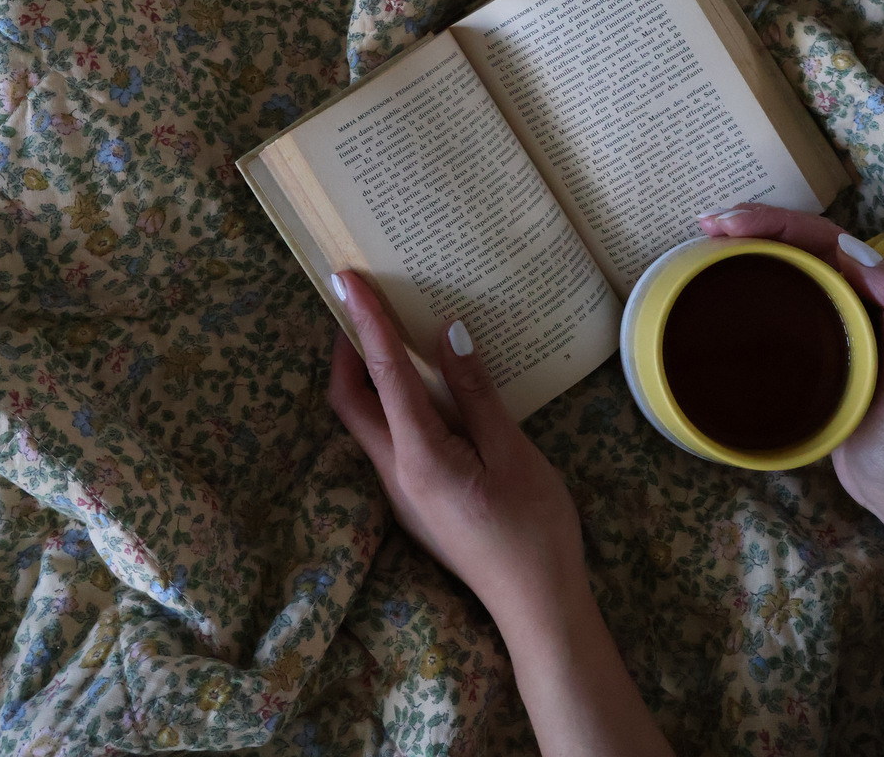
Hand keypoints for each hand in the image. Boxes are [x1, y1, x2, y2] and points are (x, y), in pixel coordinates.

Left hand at [326, 270, 585, 623]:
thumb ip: (475, 392)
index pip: (382, 374)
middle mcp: (393, 473)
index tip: (347, 278)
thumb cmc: (533, 527)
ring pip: (365, 421)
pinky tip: (424, 389)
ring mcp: (399, 490)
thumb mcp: (512, 452)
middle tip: (363, 305)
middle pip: (350, 400)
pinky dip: (390, 403)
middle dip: (347, 349)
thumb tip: (448, 332)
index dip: (365, 321)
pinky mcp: (414, 499)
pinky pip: (388, 438)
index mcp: (417, 456)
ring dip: (367, 376)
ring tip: (391, 335)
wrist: (536, 605)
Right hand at [698, 204, 883, 512]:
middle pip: (808, 244)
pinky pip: (790, 296)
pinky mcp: (824, 343)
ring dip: (755, 246)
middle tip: (706, 225)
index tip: (727, 225)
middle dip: (758, 225)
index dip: (777, 223)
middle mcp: (869, 296)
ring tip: (710, 242)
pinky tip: (732, 282)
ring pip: (797, 266)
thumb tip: (849, 249)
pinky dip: (760, 279)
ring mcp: (844, 319)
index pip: (828, 239)